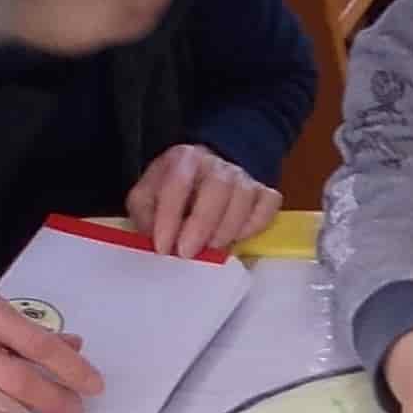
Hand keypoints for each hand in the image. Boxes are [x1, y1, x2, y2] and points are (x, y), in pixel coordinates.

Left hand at [129, 144, 279, 258]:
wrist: (209, 172)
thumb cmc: (175, 191)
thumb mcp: (148, 195)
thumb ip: (145, 214)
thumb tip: (154, 237)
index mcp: (184, 159)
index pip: (177, 183)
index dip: (169, 218)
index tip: (162, 247)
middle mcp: (217, 163)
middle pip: (217, 188)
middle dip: (201, 225)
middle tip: (187, 253)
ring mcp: (244, 176)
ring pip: (244, 198)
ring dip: (226, 229)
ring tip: (211, 247)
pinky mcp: (264, 192)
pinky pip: (267, 207)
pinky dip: (253, 226)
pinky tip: (236, 236)